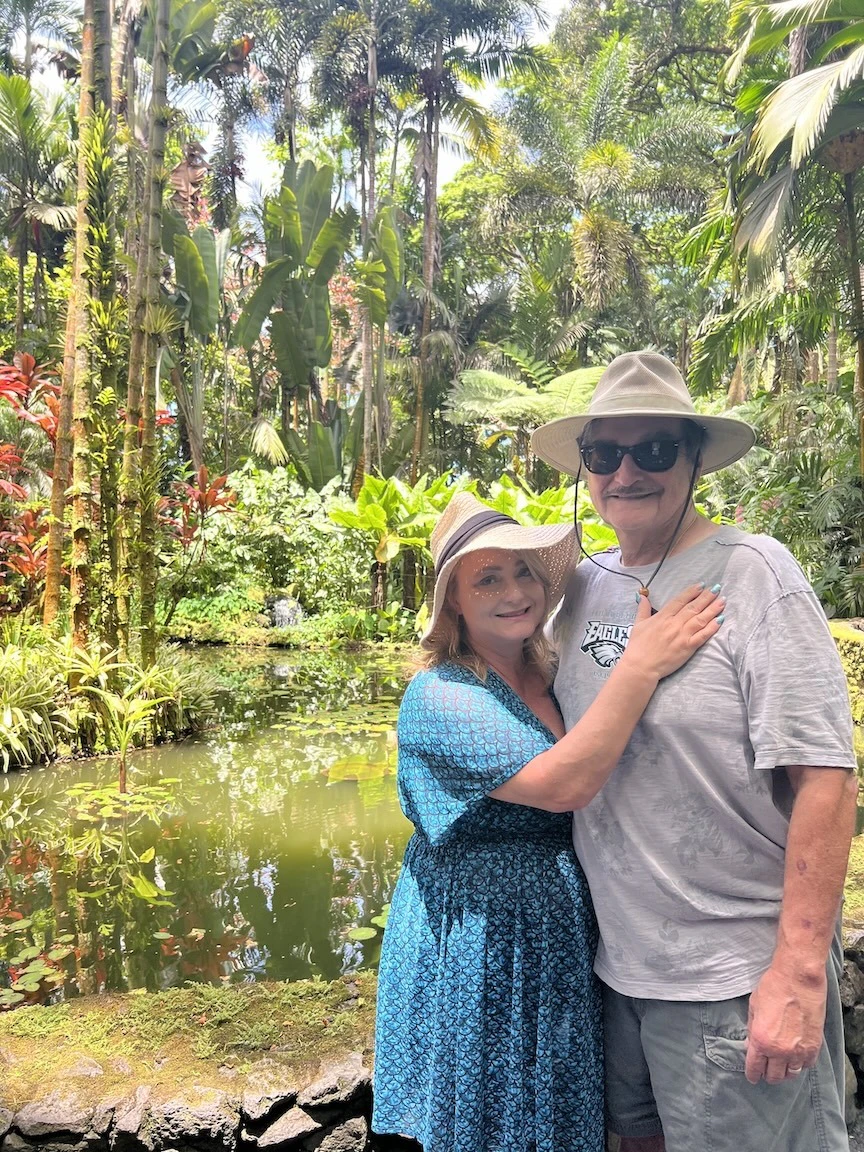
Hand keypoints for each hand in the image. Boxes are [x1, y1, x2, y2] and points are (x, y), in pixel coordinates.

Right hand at [625, 584, 723, 680]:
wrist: (641, 666)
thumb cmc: (638, 646)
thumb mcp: (638, 624)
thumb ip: (642, 609)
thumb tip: (642, 596)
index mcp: (662, 617)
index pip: (680, 601)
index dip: (692, 592)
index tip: (701, 585)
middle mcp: (674, 624)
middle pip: (693, 607)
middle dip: (706, 597)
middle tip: (717, 588)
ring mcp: (682, 635)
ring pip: (700, 619)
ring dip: (712, 609)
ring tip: (722, 601)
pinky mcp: (688, 647)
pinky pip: (703, 635)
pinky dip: (712, 627)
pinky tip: (720, 619)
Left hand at [744, 963, 825, 1084]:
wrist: (798, 978)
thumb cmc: (773, 987)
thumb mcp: (754, 1007)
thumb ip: (752, 1029)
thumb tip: (751, 1044)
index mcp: (760, 1040)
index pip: (754, 1068)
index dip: (752, 1074)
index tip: (753, 1077)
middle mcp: (779, 1050)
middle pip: (774, 1076)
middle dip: (768, 1075)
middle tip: (766, 1071)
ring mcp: (798, 1050)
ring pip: (791, 1074)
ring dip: (785, 1072)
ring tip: (782, 1067)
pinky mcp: (814, 1047)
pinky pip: (806, 1065)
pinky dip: (800, 1064)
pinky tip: (796, 1058)